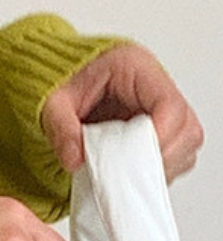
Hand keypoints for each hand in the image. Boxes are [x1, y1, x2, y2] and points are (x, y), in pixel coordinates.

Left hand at [40, 42, 204, 184]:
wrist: (59, 77)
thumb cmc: (62, 78)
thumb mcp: (53, 100)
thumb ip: (60, 127)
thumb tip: (74, 159)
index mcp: (136, 68)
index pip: (169, 104)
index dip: (161, 136)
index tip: (139, 159)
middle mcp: (154, 86)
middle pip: (186, 128)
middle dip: (161, 156)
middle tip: (131, 171)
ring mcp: (159, 107)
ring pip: (186, 144)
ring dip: (162, 164)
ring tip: (128, 172)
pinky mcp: (158, 127)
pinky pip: (175, 153)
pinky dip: (156, 167)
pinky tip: (131, 170)